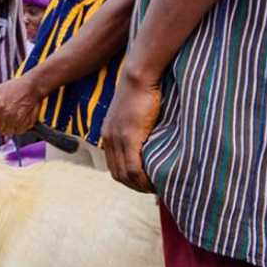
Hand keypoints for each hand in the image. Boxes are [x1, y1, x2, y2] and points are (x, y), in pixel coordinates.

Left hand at [0, 73, 42, 135]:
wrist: (32, 87)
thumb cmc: (15, 87)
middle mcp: (7, 114)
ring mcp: (17, 120)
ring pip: (5, 131)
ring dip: (4, 127)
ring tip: (6, 119)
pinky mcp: (26, 123)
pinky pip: (16, 131)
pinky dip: (14, 128)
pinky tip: (14, 121)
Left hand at [101, 68, 161, 192]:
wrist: (138, 76)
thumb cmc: (142, 91)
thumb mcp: (135, 113)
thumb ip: (138, 128)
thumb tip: (151, 138)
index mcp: (109, 134)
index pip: (114, 166)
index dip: (128, 179)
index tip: (144, 184)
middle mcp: (109, 139)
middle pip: (118, 174)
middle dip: (135, 186)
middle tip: (153, 190)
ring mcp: (117, 139)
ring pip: (125, 174)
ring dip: (141, 185)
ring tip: (157, 188)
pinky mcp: (129, 136)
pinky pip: (133, 167)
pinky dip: (143, 179)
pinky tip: (156, 182)